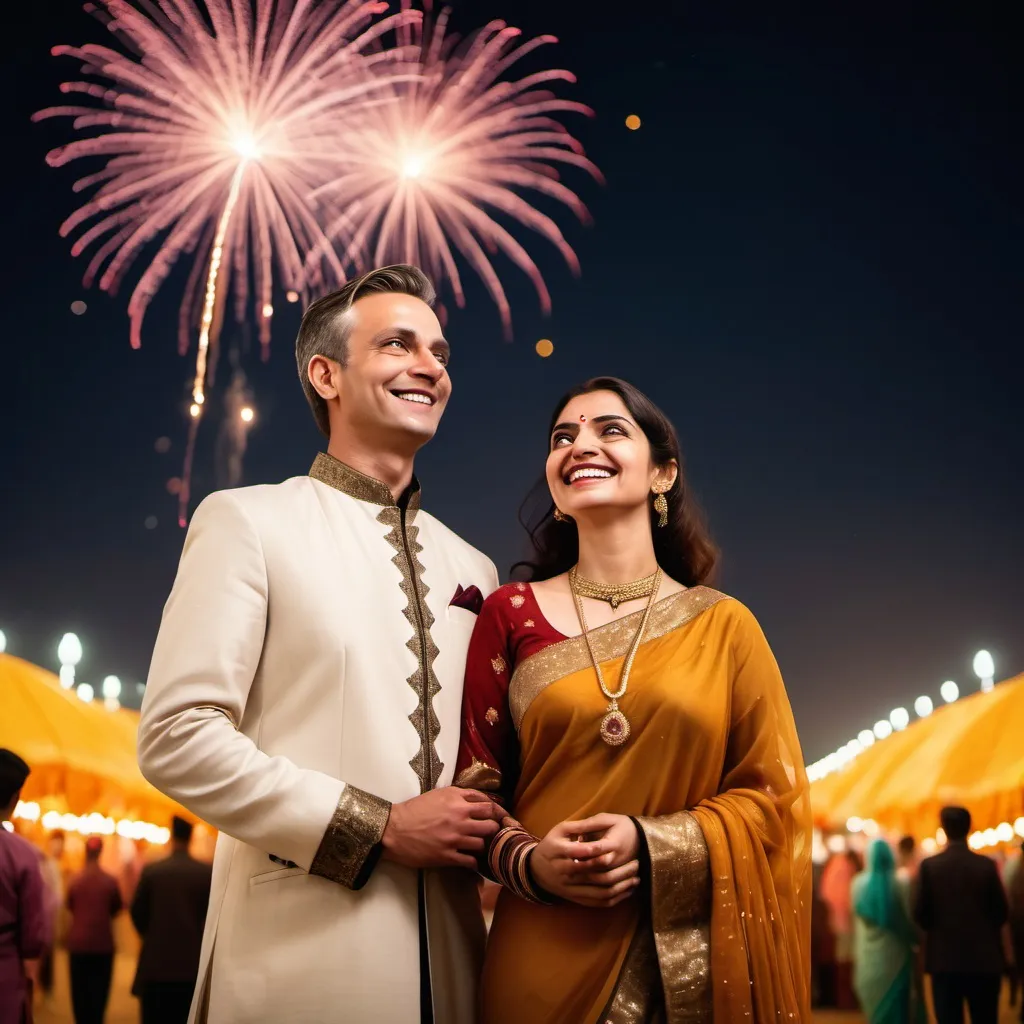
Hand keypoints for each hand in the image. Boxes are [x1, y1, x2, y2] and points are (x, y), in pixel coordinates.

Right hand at [382, 787, 503, 869]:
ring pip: (483, 844)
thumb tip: (481, 799)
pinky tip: (470, 860)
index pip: (489, 806)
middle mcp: (460, 819)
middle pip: (491, 826)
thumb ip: (461, 795)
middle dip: (493, 829)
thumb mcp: (440, 794)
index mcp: (458, 801)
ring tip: (478, 846)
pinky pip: (471, 862)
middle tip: (490, 833)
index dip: (498, 812)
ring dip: (483, 846)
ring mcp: (454, 839)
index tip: (500, 817)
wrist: (394, 830)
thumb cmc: (415, 809)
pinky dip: (474, 862)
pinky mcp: (447, 856)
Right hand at [530, 813, 640, 907]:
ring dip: (621, 886)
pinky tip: (627, 891)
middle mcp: (565, 873)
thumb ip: (578, 826)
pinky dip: (615, 898)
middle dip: (620, 870)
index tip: (618, 846)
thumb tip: (596, 822)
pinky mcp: (576, 899)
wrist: (535, 870)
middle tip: (636, 863)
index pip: (582, 853)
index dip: (600, 851)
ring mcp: (571, 889)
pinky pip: (599, 903)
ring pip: (600, 892)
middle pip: (596, 875)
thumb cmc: (551, 845)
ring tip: (636, 877)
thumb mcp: (560, 830)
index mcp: (559, 852)